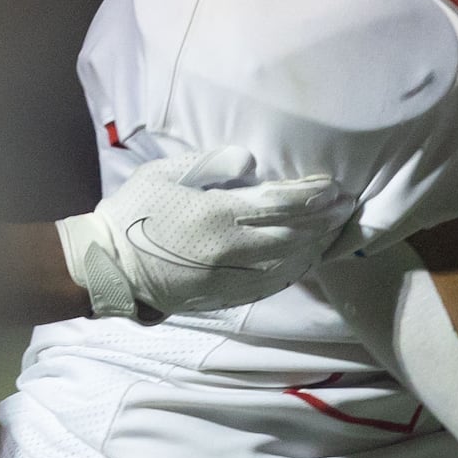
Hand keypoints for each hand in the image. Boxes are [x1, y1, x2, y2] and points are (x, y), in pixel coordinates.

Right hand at [57, 148, 354, 322]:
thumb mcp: (165, 173)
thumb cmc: (134, 212)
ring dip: (316, 245)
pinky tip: (307, 258)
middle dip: (325, 220)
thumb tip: (250, 161)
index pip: (280, 204)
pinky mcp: (224, 296)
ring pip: (288, 262)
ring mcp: (229, 277)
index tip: (333, 185)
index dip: (311, 195)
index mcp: (217, 214)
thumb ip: (210, 163)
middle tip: (347, 206)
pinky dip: (295, 269)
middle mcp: (231, 249)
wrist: (110, 267)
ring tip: (335, 230)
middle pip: (294, 234)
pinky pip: (271, 284)